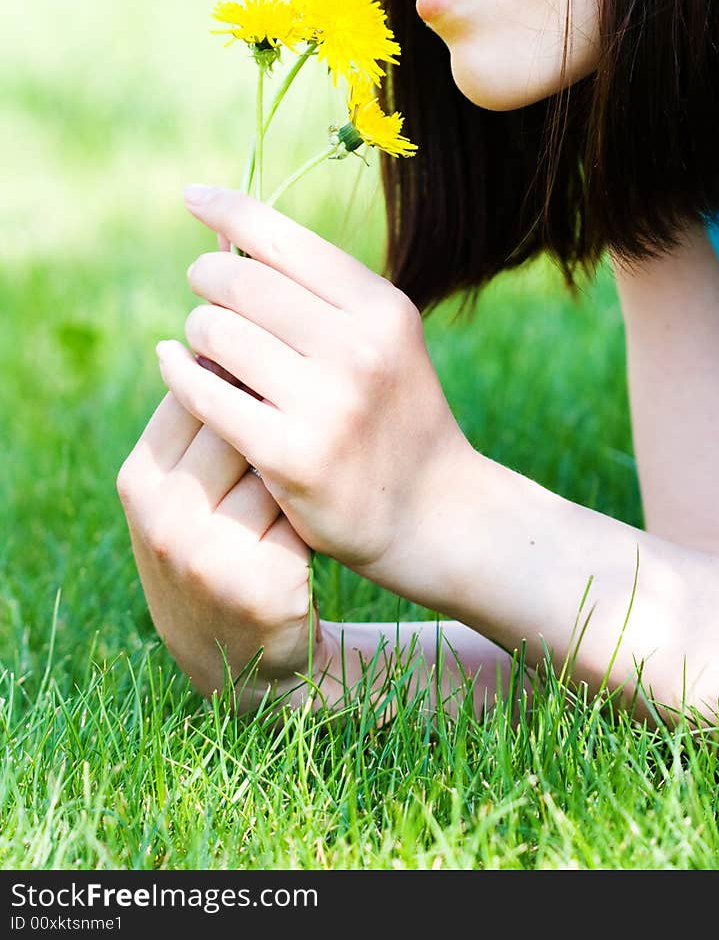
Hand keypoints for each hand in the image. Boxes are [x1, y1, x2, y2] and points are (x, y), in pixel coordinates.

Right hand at [117, 390, 325, 711]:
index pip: (197, 388)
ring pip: (277, 466)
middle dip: (277, 418)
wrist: (241, 657)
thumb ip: (201, 416)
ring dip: (302, 462)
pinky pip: (307, 512)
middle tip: (301, 428)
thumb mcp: (185, 487)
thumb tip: (241, 317)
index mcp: (139, 479)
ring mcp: (209, 558)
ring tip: (310, 472)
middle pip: (238, 422)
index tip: (278, 379)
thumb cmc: (218, 544)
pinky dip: (320, 508)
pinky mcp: (261, 586)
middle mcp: (163, 519)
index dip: (246, 380)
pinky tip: (322, 518)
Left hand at [154, 184, 469, 596]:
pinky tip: (173, 365)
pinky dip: (178, 373)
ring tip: (205, 338)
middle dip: (208, 277)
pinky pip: (206, 394)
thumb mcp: (381, 337)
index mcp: (382, 309)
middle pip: (242, 283)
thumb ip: (319, 291)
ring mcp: (327, 404)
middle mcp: (360, 349)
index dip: (230, 210)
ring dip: (198, 329)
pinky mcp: (291, 456)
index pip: (286, 241)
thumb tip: (230, 234)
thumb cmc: (392, 411)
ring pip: (218, 334)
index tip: (193, 196)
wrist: (434, 510)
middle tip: (201, 286)